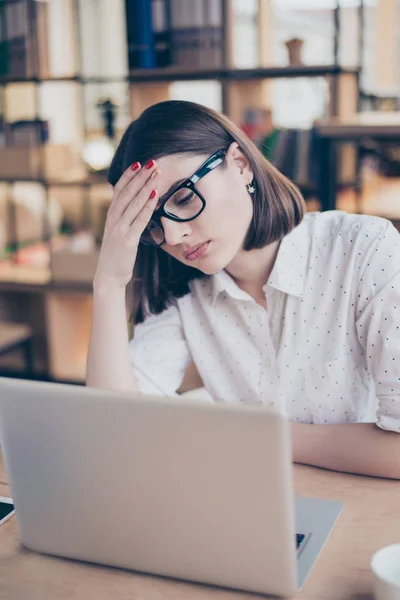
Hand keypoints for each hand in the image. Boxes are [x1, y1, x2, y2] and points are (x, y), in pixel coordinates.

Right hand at [94, 160, 159, 289]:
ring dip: (146, 186)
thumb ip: (125, 217)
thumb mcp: (118, 231)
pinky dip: (147, 206)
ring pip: (133, 202)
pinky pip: (139, 219)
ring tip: (156, 173)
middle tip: (152, 162)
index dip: (129, 175)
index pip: (119, 190)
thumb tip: (136, 204)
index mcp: (111, 215)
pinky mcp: (127, 239)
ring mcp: (119, 228)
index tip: (138, 162)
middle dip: (140, 176)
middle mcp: (113, 219)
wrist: (108, 275)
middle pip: (127, 192)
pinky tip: (155, 195)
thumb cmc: (117, 254)